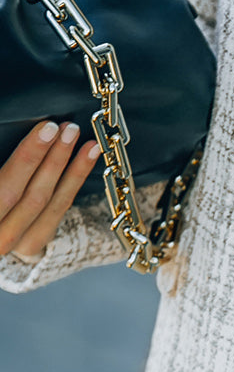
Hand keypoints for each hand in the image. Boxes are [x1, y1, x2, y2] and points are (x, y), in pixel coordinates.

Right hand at [0, 120, 101, 263]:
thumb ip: (4, 165)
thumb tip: (20, 135)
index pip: (7, 188)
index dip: (28, 158)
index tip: (46, 129)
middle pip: (32, 195)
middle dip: (54, 158)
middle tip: (69, 129)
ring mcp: (16, 241)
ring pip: (50, 203)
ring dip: (71, 168)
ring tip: (84, 140)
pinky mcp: (32, 242)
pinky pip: (59, 210)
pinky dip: (75, 181)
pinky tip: (88, 157)